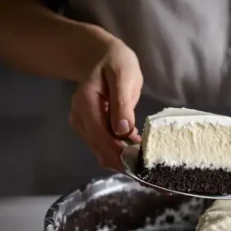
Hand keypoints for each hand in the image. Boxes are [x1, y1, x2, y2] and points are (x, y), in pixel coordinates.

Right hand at [69, 38, 142, 170]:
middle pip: (100, 149)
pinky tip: (139, 153)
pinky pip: (105, 146)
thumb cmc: (115, 62)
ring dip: (124, 161)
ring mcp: (84, 125)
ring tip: (148, 166)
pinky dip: (122, 153)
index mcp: (86, 104)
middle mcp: (80, 118)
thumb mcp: (123, 76)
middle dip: (124, 164)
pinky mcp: (91, 129)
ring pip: (102, 151)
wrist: (102, 57)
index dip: (119, 155)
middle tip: (150, 173)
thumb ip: (122, 103)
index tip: (139, 167)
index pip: (101, 137)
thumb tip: (123, 131)